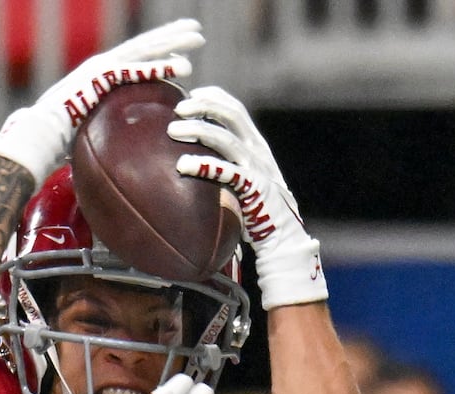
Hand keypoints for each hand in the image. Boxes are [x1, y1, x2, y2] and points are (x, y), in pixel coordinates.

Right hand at [0, 18, 203, 180]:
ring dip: (171, 45)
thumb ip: (106, 130)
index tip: (181, 49)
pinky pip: (134, 71)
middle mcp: (100, 67)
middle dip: (170, 38)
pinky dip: (159, 67)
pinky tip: (182, 66)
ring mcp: (99, 70)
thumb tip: (122, 151)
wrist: (34, 139)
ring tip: (197, 39)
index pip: (133, 59)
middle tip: (196, 30)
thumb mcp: (88, 130)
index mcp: (99, 77)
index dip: (157, 52)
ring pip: (142, 52)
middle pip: (142, 48)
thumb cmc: (55, 142)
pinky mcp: (98, 79)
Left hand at [169, 86, 325, 308]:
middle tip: (178, 108)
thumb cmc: (255, 210)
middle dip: (204, 107)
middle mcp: (258, 151)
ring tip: (173, 131)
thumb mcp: (241, 179)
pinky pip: (227, 173)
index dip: (214, 97)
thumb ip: (224, 164)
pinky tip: (183, 165)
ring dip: (199, 130)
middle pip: (231, 116)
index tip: (192, 94)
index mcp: (255, 145)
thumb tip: (189, 157)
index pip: (236, 110)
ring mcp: (257, 168)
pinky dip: (204, 166)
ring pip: (227, 139)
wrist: (281, 238)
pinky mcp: (254, 189)